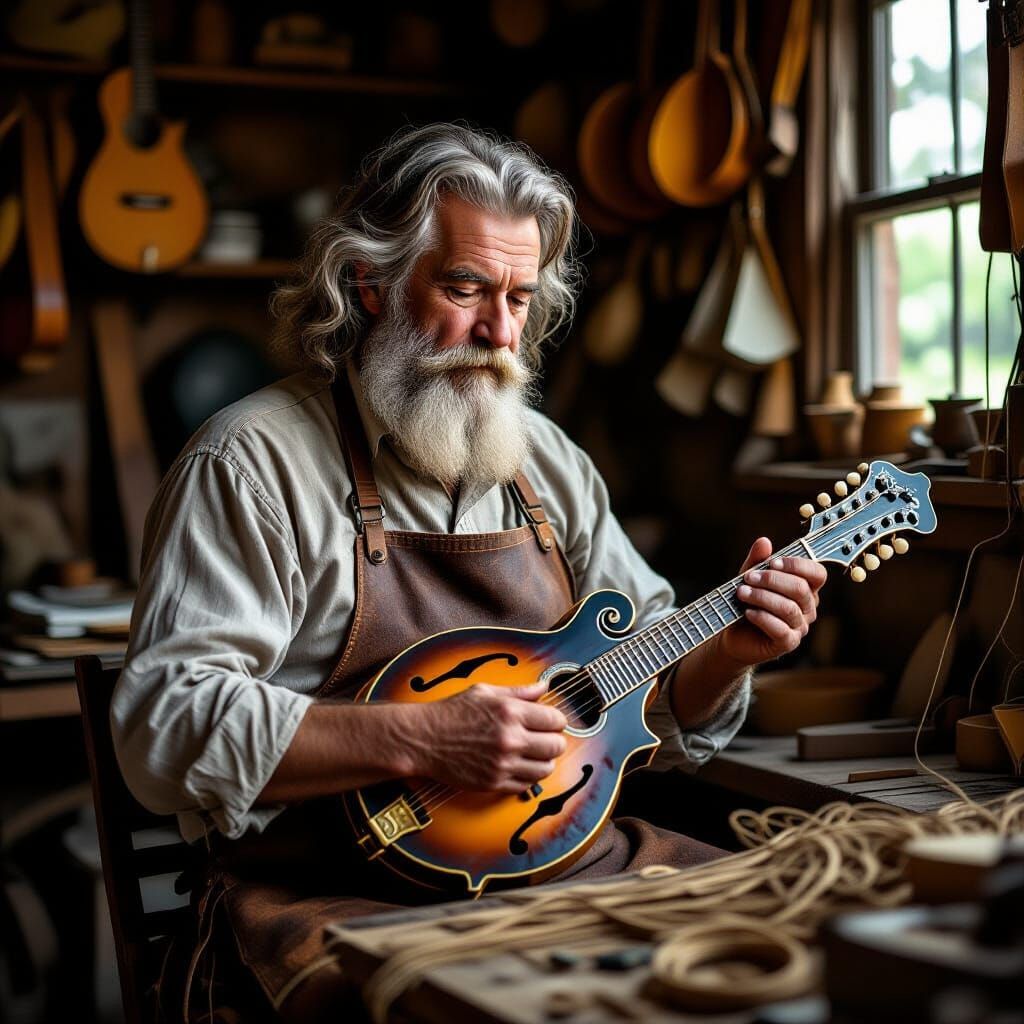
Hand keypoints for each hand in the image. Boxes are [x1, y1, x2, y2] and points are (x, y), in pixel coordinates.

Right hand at [412, 680, 567, 793]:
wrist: (424, 739)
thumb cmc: (452, 712)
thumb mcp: (485, 692)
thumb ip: (519, 691)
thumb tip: (544, 687)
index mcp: (510, 712)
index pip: (555, 720)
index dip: (557, 720)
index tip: (551, 721)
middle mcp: (510, 739)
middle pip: (556, 746)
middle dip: (555, 740)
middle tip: (546, 737)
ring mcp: (503, 764)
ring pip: (546, 769)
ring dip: (544, 760)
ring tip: (533, 753)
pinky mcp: (494, 783)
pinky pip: (526, 785)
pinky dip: (527, 776)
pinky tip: (518, 765)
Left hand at [721, 537, 826, 669]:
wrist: (734, 633)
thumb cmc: (748, 601)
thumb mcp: (750, 577)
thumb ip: (757, 560)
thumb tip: (764, 541)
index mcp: (806, 588)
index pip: (817, 573)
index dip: (797, 565)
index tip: (772, 562)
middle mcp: (808, 607)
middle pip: (800, 589)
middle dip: (772, 580)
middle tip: (749, 577)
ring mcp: (800, 626)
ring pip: (788, 608)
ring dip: (762, 597)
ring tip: (742, 593)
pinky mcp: (788, 642)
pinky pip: (781, 629)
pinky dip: (762, 618)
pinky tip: (748, 612)